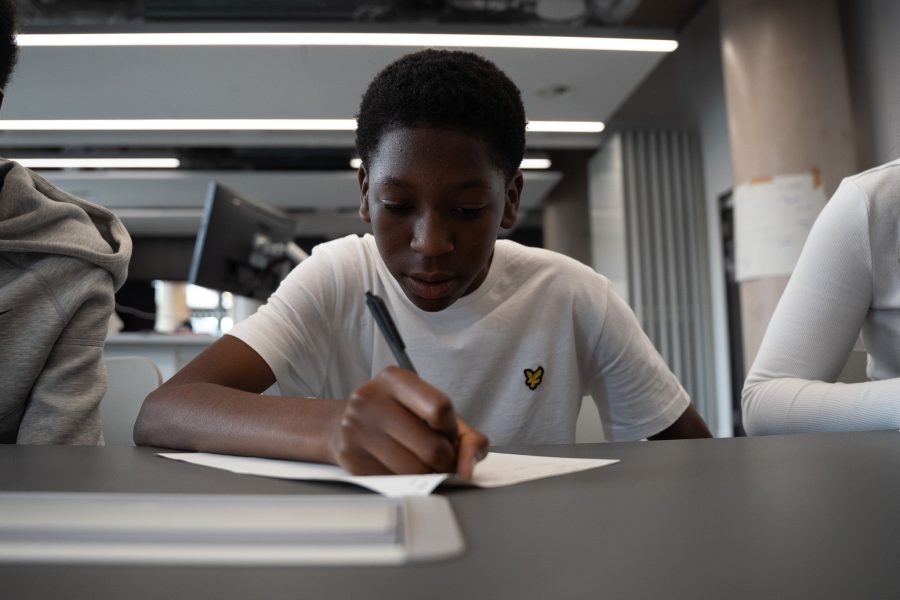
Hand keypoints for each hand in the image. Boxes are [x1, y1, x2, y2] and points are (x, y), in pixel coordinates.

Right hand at [328, 366, 488, 475]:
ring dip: (427, 474)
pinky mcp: (351, 459)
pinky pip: (396, 483)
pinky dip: (407, 482)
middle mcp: (370, 399)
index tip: (446, 434)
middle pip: (432, 447)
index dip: (451, 430)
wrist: (346, 424)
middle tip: (438, 457)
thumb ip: (465, 437)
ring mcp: (357, 429)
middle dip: (445, 461)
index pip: (440, 408)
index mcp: (394, 379)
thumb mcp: (431, 413)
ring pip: (416, 471)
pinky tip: (400, 468)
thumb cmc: (397, 417)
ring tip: (419, 462)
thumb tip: (467, 469)